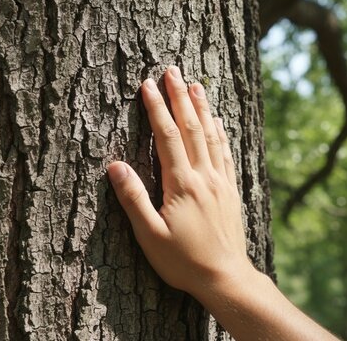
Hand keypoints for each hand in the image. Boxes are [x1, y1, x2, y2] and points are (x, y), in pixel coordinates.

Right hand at [107, 66, 250, 293]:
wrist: (226, 277)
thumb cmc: (184, 261)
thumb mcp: (150, 236)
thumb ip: (133, 199)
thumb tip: (115, 165)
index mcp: (182, 184)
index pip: (167, 136)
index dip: (157, 108)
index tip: (148, 85)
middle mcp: (204, 177)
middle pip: (191, 128)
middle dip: (180, 97)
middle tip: (173, 70)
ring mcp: (221, 182)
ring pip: (212, 136)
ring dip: (202, 108)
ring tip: (196, 85)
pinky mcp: (231, 191)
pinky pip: (226, 153)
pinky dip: (221, 133)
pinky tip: (218, 122)